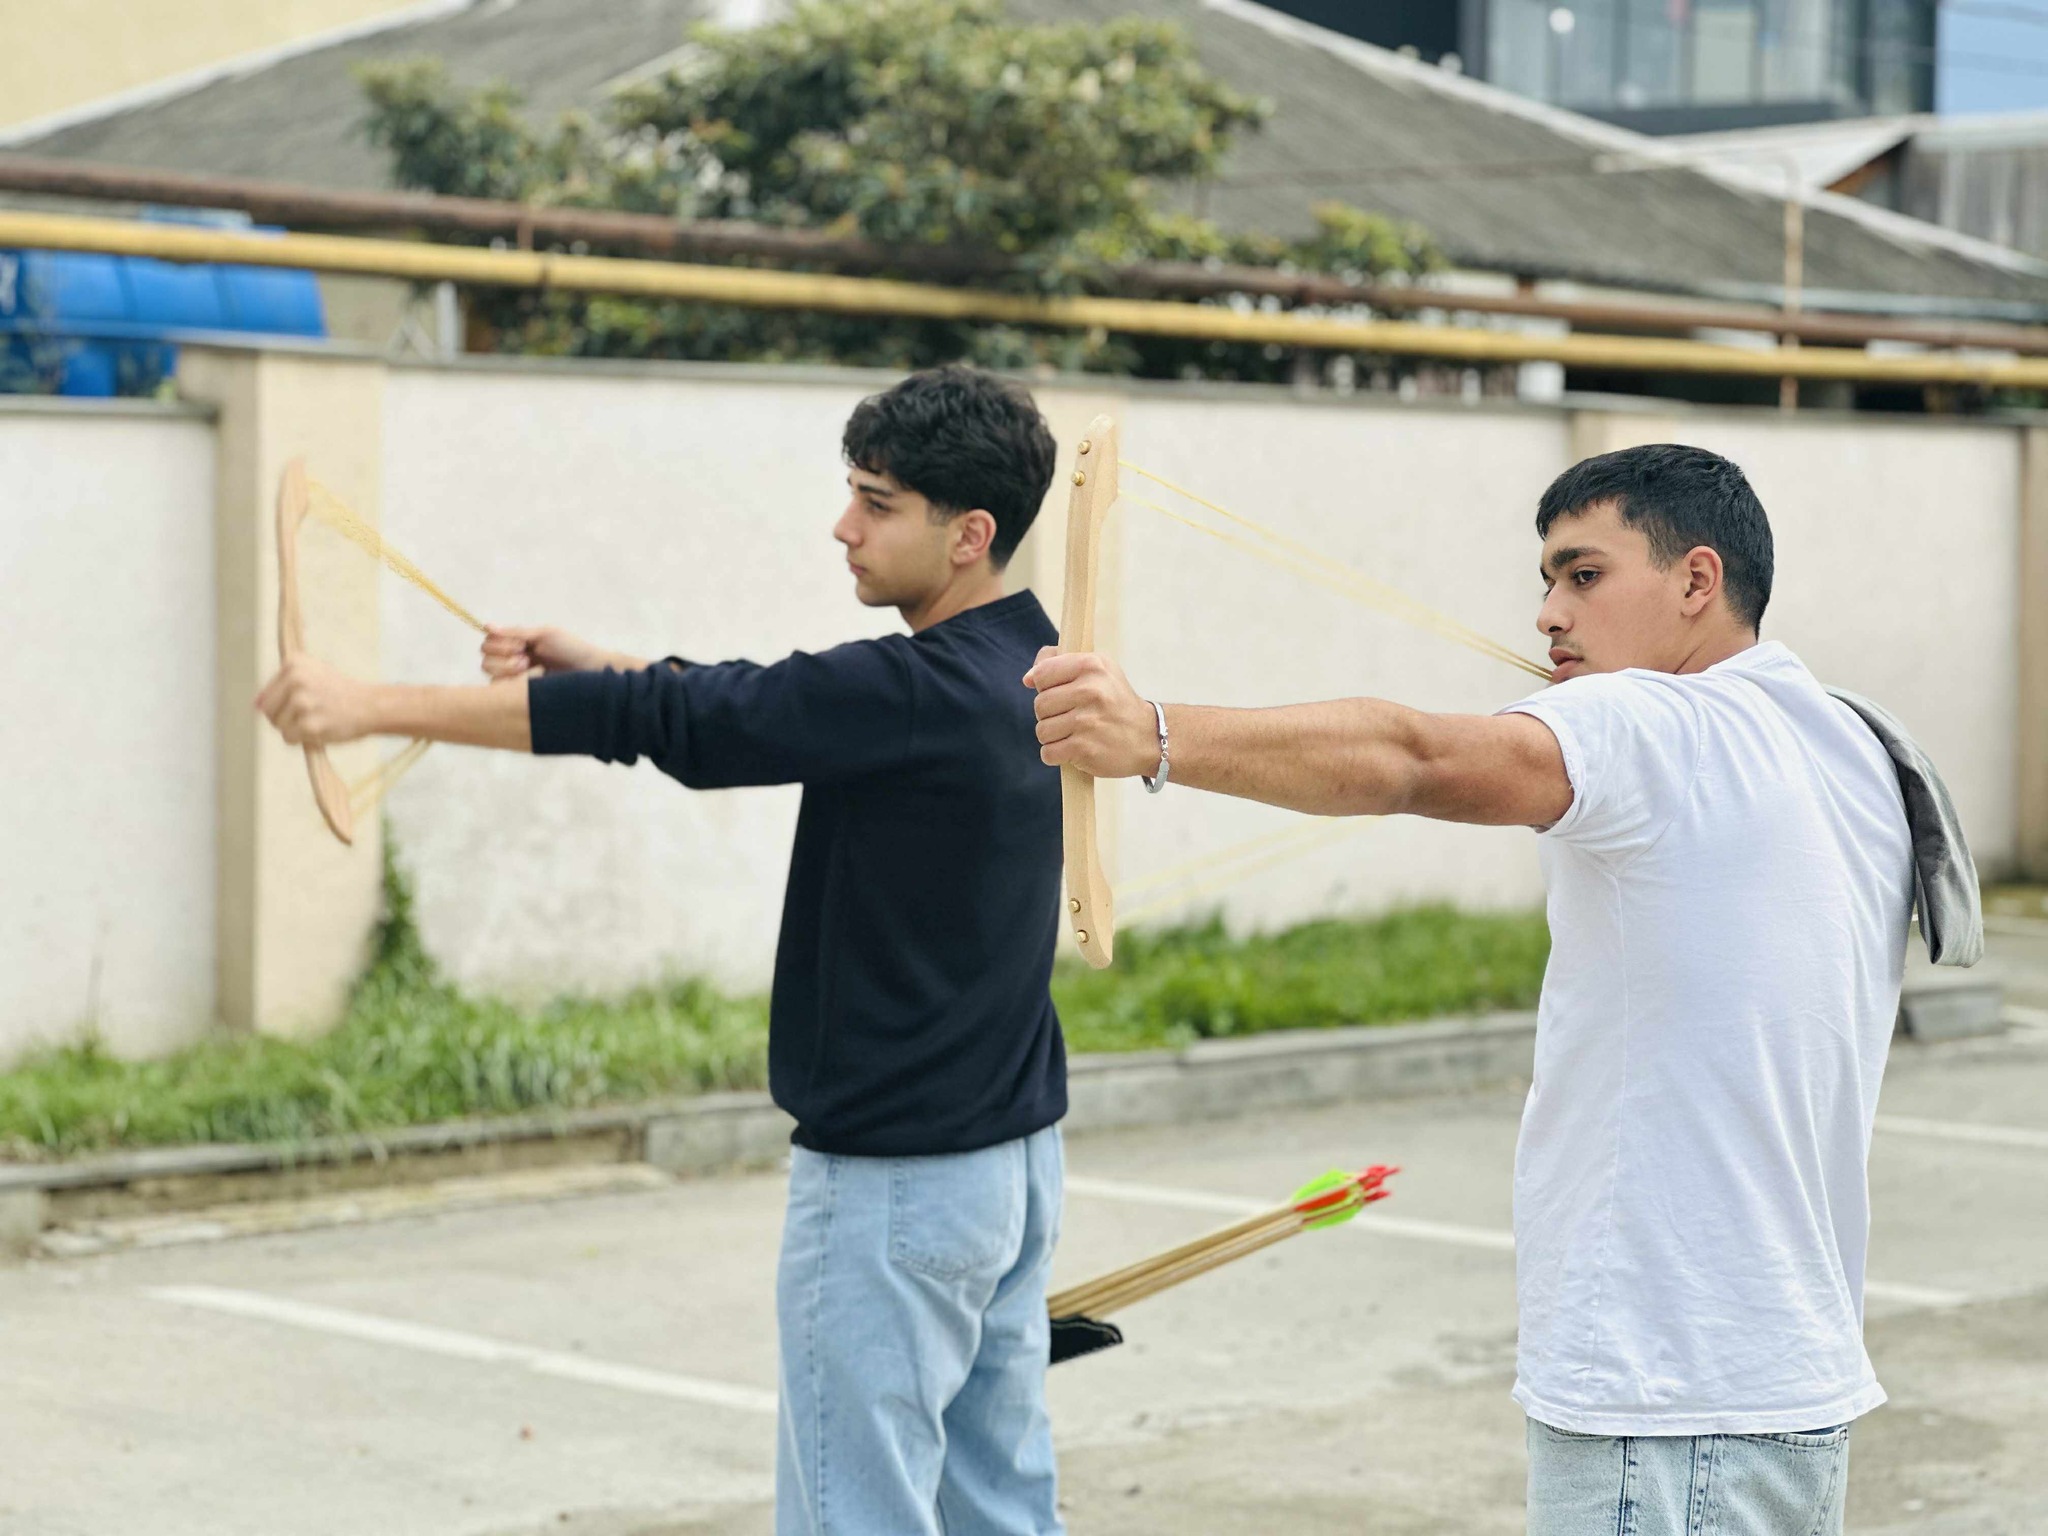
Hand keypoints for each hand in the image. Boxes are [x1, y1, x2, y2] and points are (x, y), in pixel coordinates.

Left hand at [256, 655, 378, 746]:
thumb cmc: (340, 692)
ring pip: (279, 726)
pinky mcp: (309, 724)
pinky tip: (320, 729)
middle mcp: (295, 679)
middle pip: (268, 712)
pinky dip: (303, 739)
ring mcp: (302, 701)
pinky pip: (289, 738)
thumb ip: (282, 684)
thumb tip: (256, 704)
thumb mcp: (312, 674)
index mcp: (293, 663)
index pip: (267, 696)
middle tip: (311, 715)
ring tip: (318, 720)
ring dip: (296, 729)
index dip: (284, 705)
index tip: (308, 701)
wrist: (370, 706)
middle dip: (285, 719)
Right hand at [481, 625, 634, 679]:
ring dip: (508, 671)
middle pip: (485, 661)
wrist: (591, 671)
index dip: (499, 645)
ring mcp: (516, 680)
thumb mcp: (544, 635)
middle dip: (503, 659)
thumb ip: (516, 632)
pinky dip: (515, 683)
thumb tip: (486, 626)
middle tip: (526, 659)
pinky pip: (503, 691)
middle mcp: (512, 662)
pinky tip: (535, 680)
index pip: (488, 643)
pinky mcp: (522, 695)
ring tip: (533, 670)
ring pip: (491, 677)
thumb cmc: (571, 649)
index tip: (521, 646)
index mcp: (516, 645)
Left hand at [1023, 647, 1159, 776]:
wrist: (1148, 737)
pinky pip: (1048, 753)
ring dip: (1053, 736)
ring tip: (1074, 733)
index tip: (1061, 693)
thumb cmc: (1116, 701)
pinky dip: (1056, 754)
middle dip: (1050, 714)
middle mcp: (1090, 691)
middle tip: (1071, 716)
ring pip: (1042, 730)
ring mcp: (1087, 721)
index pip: (1042, 673)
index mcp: (1091, 665)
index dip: (1045, 686)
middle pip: (1040, 704)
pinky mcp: (1084, 749)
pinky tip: (1073, 749)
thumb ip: (1059, 662)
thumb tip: (1028, 678)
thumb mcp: (1098, 668)